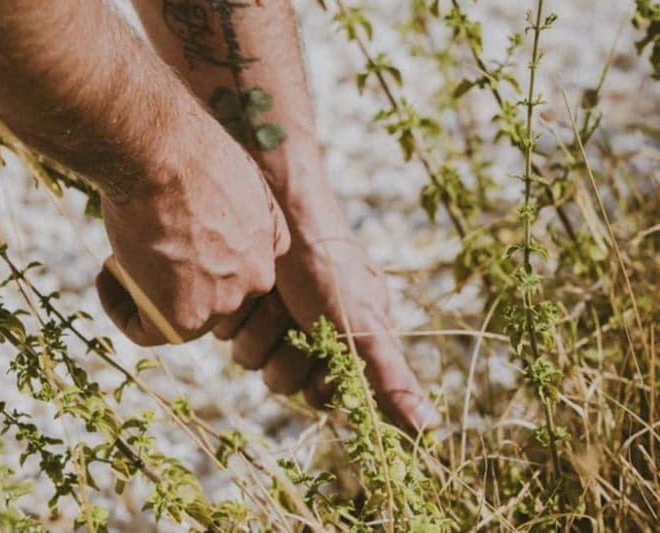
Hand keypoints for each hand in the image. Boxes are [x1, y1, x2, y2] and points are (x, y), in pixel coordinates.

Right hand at [96, 118, 289, 344]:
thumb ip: (246, 209)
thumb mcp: (241, 175)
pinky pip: (146, 331)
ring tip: (120, 257)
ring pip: (180, 314)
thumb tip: (227, 226)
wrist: (161, 153)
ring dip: (146, 292)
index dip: (202, 260)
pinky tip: (107, 275)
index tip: (174, 239)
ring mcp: (221, 304)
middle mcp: (254, 282)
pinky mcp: (184, 318)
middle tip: (145, 246)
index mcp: (269, 251)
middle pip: (210, 294)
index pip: (238, 271)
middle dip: (175, 277)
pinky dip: (120, 308)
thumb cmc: (190, 151)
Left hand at [214, 193, 440, 430]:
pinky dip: (237, 313)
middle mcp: (309, 331)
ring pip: (252, 358)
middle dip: (287, 350)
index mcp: (347, 339)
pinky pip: (227, 334)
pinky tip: (252, 285)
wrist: (278, 203)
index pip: (325, 394)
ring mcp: (273, 318)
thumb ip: (392, 377)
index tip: (324, 350)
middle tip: (298, 312)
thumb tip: (432, 430)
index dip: (320, 380)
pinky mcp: (242, 304)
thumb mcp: (363, 322)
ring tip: (274, 294)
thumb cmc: (328, 261)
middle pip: (283, 380)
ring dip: (260, 329)